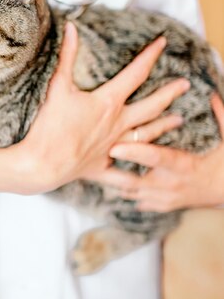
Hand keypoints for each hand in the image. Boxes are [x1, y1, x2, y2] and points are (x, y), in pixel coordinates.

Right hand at [0, 22, 189, 194]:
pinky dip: (137, 170)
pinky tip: (148, 170)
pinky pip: (125, 170)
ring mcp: (112, 147)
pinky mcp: (102, 166)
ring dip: (163, 126)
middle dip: (169, 93)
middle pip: (151, 106)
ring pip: (146, 135)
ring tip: (178, 120)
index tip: (163, 43)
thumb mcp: (58, 86)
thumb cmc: (49, 126)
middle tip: (185, 85)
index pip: (136, 74)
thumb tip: (72, 29)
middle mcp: (117, 124)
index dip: (150, 56)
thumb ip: (67, 56)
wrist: (42, 163)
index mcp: (108, 103)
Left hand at [90, 94, 223, 211]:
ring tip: (88, 168)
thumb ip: (220, 117)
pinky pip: (134, 199)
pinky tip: (103, 180)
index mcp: (183, 166)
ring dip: (110, 181)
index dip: (134, 153)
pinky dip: (119, 190)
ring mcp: (163, 198)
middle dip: (111, 172)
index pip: (155, 158)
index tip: (114, 147)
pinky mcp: (159, 205)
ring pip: (129, 192)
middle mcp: (169, 185)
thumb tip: (212, 93)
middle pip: (133, 181)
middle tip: (90, 159)